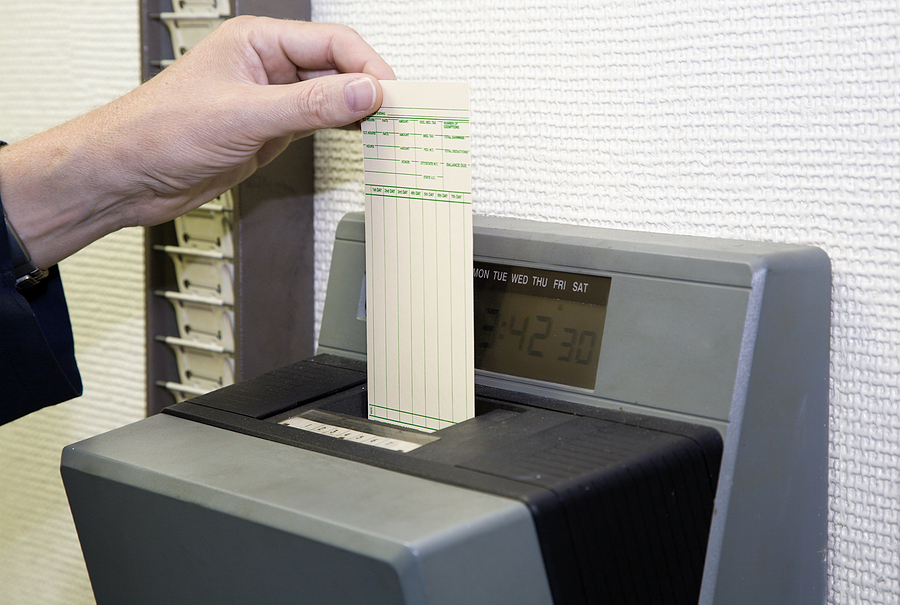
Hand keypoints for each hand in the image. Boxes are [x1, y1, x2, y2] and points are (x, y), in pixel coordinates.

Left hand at [0, 16, 394, 268]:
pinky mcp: (269, 130)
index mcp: (257, 41)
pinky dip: (341, 130)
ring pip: (330, 97)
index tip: (392, 94)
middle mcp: (266, 66)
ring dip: (359, 110)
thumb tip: (364, 91)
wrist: (127, 175)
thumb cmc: (159, 130)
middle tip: (401, 113)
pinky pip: (317, 122)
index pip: (331, 43)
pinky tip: (360, 137)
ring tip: (389, 127)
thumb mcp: (245, 115)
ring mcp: (270, 100)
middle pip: (337, 67)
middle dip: (370, 88)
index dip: (368, 67)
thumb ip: (311, 104)